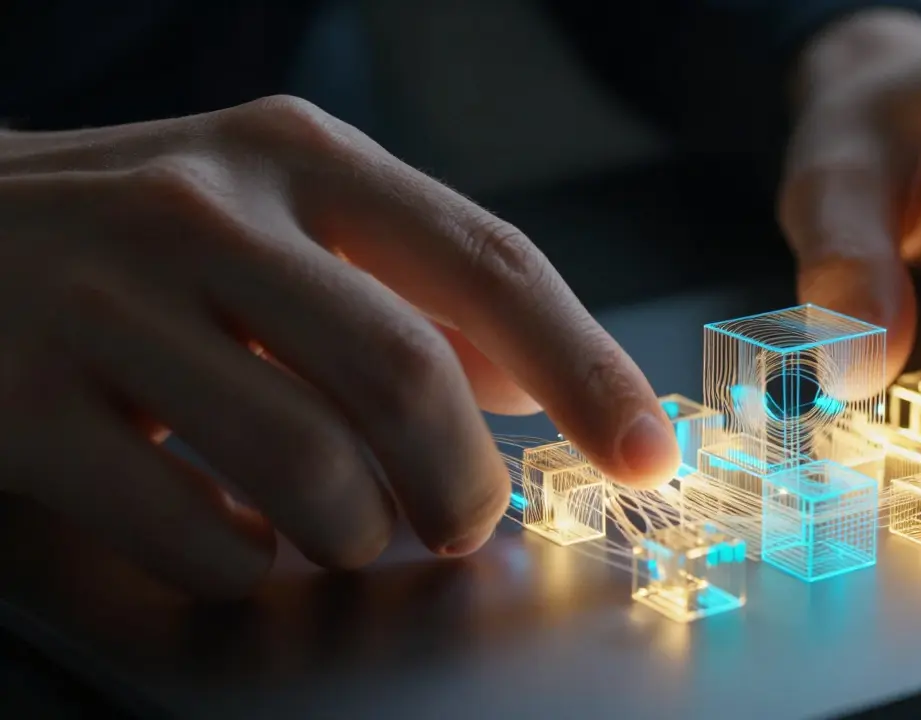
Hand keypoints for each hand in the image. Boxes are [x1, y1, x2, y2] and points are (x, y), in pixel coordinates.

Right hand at [0, 96, 679, 597]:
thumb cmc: (134, 237)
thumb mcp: (277, 217)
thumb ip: (406, 286)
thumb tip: (530, 380)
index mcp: (299, 159)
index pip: (490, 262)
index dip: (587, 368)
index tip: (647, 447)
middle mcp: (208, 211)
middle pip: (409, 378)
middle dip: (462, 485)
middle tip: (462, 522)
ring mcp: (106, 304)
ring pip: (312, 469)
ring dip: (357, 534)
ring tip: (343, 530)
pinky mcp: (22, 405)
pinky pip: (198, 537)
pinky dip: (248, 566)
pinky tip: (238, 537)